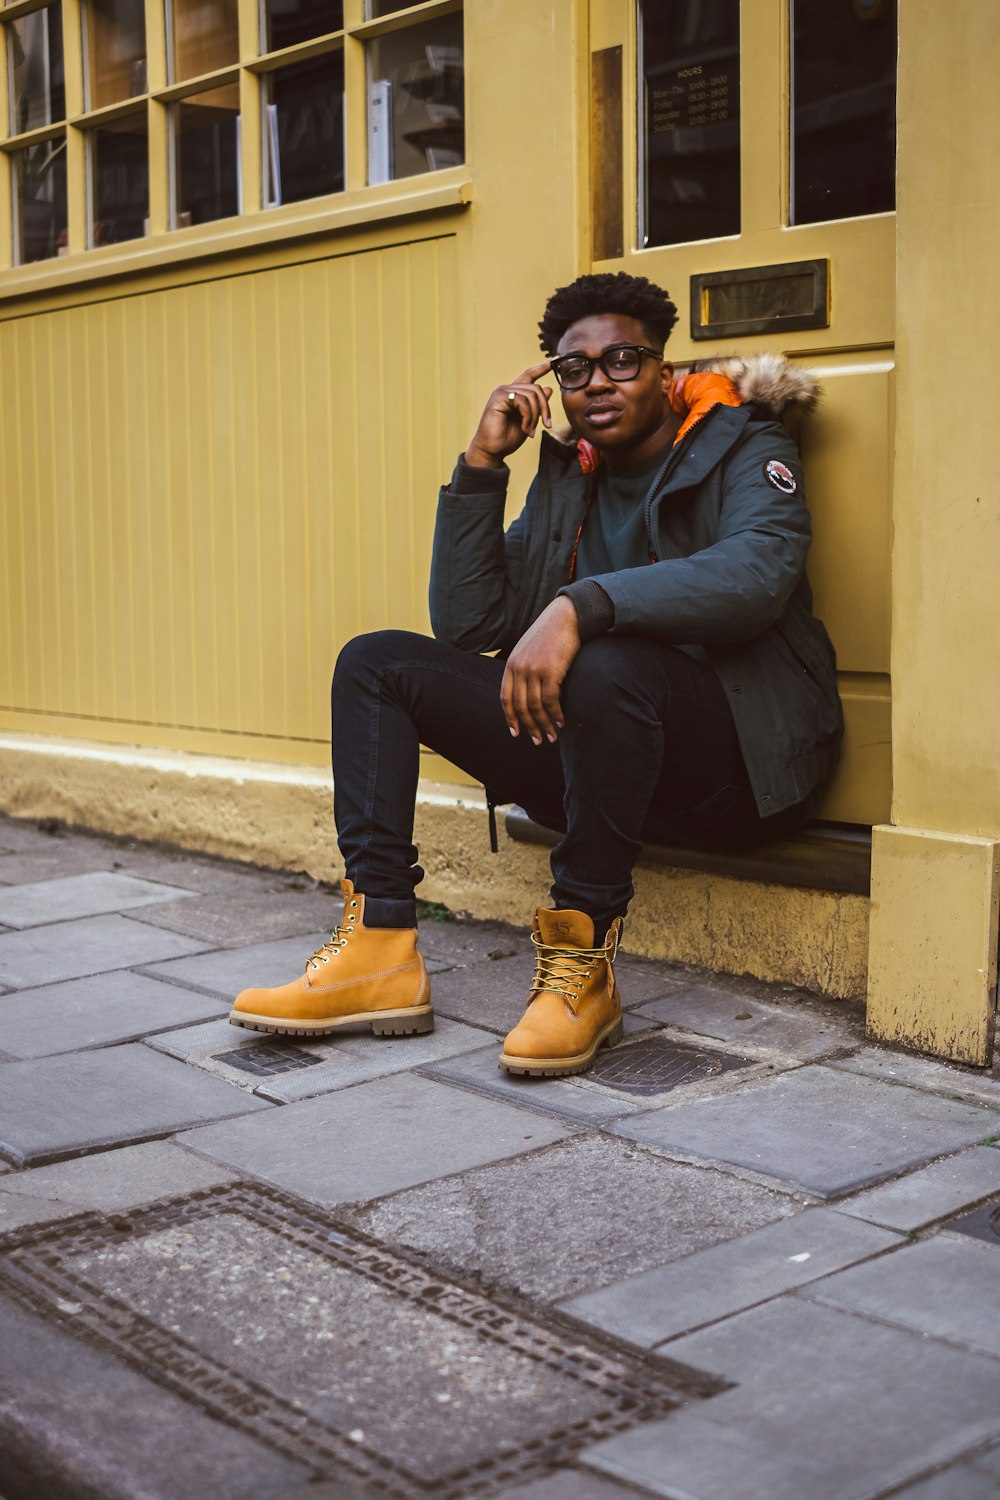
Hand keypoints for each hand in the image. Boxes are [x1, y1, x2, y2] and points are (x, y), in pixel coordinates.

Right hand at [464, 362, 553, 468]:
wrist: (492, 451)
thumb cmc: (506, 438)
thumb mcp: (528, 420)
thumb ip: (537, 405)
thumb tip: (548, 388)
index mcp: (513, 394)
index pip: (528, 375)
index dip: (540, 369)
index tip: (552, 363)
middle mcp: (507, 389)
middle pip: (536, 388)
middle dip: (544, 408)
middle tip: (545, 425)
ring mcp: (502, 392)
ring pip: (531, 395)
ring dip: (536, 415)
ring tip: (530, 430)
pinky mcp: (499, 398)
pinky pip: (522, 401)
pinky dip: (528, 416)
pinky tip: (525, 427)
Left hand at [501, 597, 580, 744]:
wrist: (566, 617)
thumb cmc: (551, 634)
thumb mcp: (528, 649)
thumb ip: (524, 668)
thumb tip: (526, 692)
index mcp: (511, 664)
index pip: (505, 698)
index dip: (510, 718)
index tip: (516, 733)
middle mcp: (519, 668)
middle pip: (520, 706)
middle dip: (530, 727)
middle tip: (538, 741)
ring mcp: (534, 670)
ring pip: (535, 706)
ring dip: (545, 725)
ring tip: (553, 737)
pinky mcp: (551, 671)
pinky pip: (551, 701)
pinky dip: (556, 714)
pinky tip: (562, 722)